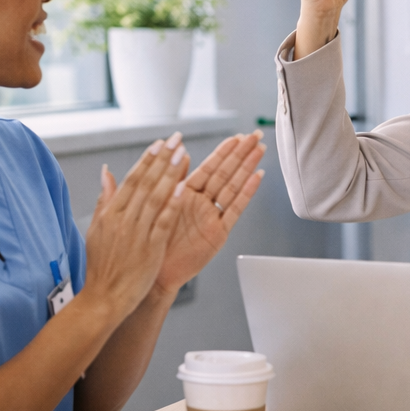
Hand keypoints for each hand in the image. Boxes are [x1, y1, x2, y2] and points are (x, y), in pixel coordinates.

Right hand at [82, 133, 186, 318]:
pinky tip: (185, 187)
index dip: (148, 159)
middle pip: (145, 183)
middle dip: (162, 158)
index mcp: (110, 213)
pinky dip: (173, 203)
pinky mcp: (149, 248)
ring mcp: (136, 233)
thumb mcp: (97, 228)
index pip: (131, 179)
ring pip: (155, 197)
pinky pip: (163, 221)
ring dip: (170, 173)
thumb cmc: (102, 266)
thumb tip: (106, 172)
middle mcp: (122, 219)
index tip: (160, 143)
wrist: (104, 297)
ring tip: (183, 154)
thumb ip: (105, 199)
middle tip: (176, 139)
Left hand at [154, 131, 266, 293]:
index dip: (223, 151)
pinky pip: (234, 209)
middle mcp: (201, 203)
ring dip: (247, 168)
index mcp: (184, 194)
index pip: (208, 167)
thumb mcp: (155, 204)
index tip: (236, 137)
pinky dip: (247, 193)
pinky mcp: (218, 233)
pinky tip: (257, 177)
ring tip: (260, 150)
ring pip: (232, 187)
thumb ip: (170, 178)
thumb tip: (178, 153)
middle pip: (225, 173)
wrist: (152, 273)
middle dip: (240, 154)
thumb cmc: (149, 242)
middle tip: (254, 136)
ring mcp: (211, 217)